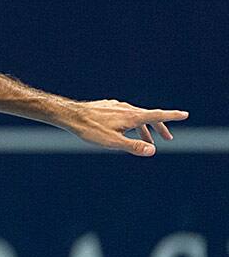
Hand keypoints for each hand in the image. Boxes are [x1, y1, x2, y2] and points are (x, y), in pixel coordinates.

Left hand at [65, 99, 188, 156]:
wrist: (70, 115)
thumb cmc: (90, 129)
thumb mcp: (113, 142)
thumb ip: (133, 146)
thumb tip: (152, 150)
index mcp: (131, 116)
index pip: (156, 115)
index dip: (172, 116)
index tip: (185, 114)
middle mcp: (126, 109)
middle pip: (148, 117)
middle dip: (159, 127)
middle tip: (167, 139)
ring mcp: (116, 107)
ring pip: (136, 116)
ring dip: (144, 128)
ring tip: (147, 140)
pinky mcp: (107, 107)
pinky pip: (125, 114)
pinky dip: (132, 123)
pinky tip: (126, 129)